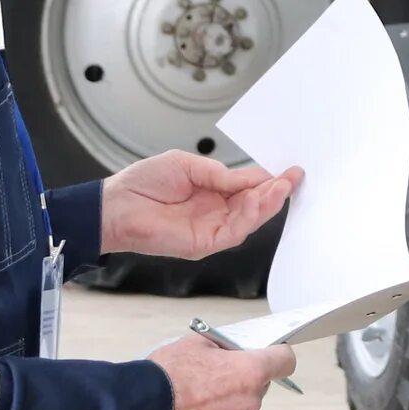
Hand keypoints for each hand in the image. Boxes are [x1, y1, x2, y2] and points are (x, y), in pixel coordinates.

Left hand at [102, 152, 300, 259]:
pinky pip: (234, 232)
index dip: (268, 180)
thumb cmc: (142, 184)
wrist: (115, 205)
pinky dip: (248, 218)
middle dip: (275, 192)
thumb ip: (219, 173)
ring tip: (280, 187)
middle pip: (254, 205)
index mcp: (213, 192)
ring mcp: (211, 229)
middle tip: (292, 178)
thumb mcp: (186, 165)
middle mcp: (215, 212)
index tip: (288, 170)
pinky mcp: (204, 244)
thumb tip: (249, 176)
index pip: (248, 187)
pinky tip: (255, 202)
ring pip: (249, 220)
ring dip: (267, 204)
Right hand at [147, 336, 296, 409]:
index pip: (285, 361)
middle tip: (214, 376)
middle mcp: (250, 401)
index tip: (268, 355)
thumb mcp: (196, 342)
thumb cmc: (166, 374)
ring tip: (197, 399)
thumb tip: (232, 349)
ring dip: (228, 403)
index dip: (277, 355)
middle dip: (242, 380)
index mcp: (249, 372)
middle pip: (258, 386)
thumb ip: (224, 346)